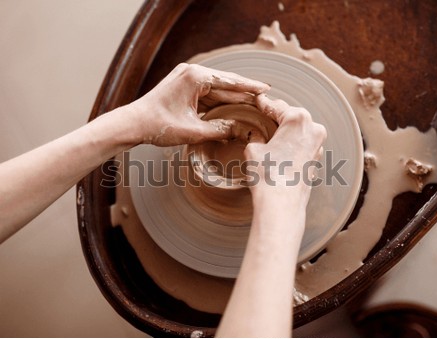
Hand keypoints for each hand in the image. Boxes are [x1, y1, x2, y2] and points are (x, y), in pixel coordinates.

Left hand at [130, 63, 269, 145]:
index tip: (267, 88)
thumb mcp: (194, 131)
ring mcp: (186, 78)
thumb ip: (221, 130)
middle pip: (225, 84)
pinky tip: (232, 106)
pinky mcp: (183, 87)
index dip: (250, 87)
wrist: (133, 124)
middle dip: (244, 92)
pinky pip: (207, 94)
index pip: (230, 82)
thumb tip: (242, 131)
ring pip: (216, 90)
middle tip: (264, 98)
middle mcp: (191, 73)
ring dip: (232, 98)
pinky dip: (219, 101)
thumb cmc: (158, 125)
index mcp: (195, 77)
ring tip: (253, 103)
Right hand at [245, 94, 326, 197]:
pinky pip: (302, 145)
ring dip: (285, 131)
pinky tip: (279, 150)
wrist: (282, 203)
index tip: (259, 99)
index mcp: (298, 119)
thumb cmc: (268, 175)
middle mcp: (313, 129)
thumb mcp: (254, 149)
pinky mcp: (317, 160)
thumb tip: (256, 136)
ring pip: (298, 131)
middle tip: (263, 114)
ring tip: (269, 134)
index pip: (276, 106)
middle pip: (291, 116)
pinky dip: (291, 144)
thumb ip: (255, 137)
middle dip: (277, 116)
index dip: (264, 103)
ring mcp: (318, 145)